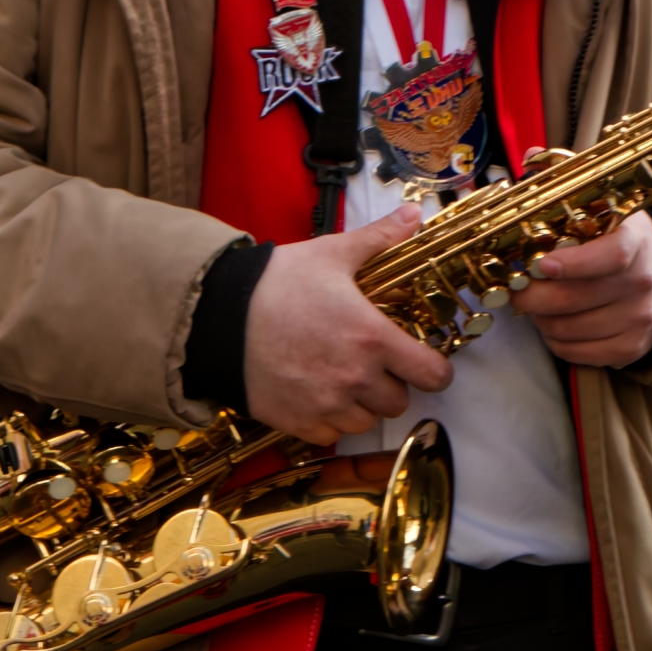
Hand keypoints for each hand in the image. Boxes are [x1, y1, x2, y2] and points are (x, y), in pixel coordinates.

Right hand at [243, 218, 459, 445]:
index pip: (431, 375)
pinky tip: (317, 394)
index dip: (434, 370)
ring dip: (362, 405)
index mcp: (373, 338)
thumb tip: (413, 216)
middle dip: (392, 384)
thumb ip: (379, 239)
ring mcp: (325, 404)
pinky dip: (329, 419)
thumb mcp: (332, 253)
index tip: (424, 363)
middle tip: (374, 364)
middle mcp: (355, 378)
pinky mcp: (296, 421)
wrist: (217, 315)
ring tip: (344, 379)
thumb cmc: (277, 283)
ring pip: (365, 422)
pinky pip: (329, 434)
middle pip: (398, 402)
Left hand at [516, 211, 651, 367]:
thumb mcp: (603, 221)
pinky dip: (555, 342)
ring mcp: (639, 319)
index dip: (574, 264)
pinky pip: (575, 353)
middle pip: (573, 299)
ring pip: (566, 330)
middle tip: (518, 293)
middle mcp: (641, 282)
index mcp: (634, 243)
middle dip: (531, 298)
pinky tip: (556, 326)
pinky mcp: (632, 348)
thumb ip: (570, 231)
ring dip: (541, 320)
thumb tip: (522, 258)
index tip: (543, 265)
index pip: (612, 257)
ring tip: (539, 308)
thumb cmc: (615, 243)